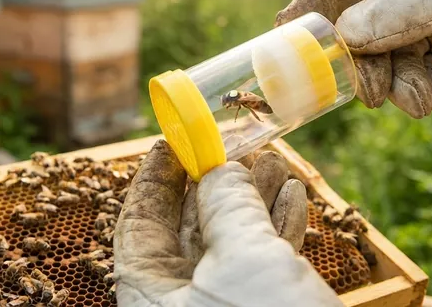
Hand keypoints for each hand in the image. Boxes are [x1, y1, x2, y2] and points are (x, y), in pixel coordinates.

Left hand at [113, 140, 342, 306]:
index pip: (138, 224)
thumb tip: (220, 172)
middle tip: (237, 144)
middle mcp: (181, 305)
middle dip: (217, 183)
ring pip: (231, 242)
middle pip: (188, 228)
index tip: (174, 141)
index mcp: (152, 295)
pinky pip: (261, 263)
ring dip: (255, 199)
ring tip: (276, 162)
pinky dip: (277, 228)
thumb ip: (228, 207)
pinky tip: (293, 198)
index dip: (155, 178)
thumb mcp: (244, 258)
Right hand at [276, 0, 431, 121]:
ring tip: (429, 98)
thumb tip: (343, 36)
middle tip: (370, 93)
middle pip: (361, 28)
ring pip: (385, 63)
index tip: (286, 31)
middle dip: (364, 64)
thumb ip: (402, 9)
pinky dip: (428, 96)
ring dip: (400, 87)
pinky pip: (415, 84)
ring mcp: (430, 24)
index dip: (315, 1)